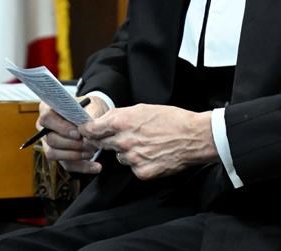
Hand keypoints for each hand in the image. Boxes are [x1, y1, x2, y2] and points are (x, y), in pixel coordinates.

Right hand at [39, 96, 108, 174]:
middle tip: (89, 144)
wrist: (92, 114)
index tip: (78, 133)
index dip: (62, 128)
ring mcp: (47, 142)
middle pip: (51, 139)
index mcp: (48, 108)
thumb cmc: (89, 107)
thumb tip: (88, 130)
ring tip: (92, 152)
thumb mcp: (90, 106)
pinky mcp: (57, 154)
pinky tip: (95, 167)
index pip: (47, 118)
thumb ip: (87, 116)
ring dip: (75, 156)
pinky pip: (65, 164)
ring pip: (54, 154)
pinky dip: (82, 166)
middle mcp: (44, 126)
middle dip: (72, 144)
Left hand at [78, 104, 216, 179]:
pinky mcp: (142, 172)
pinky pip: (133, 167)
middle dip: (108, 141)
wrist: (194, 137)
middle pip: (103, 144)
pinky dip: (140, 162)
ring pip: (119, 157)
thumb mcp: (143, 108)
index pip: (92, 130)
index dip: (88, 131)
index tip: (86, 132)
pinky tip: (153, 154)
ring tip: (147, 144)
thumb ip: (121, 115)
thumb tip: (105, 121)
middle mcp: (123, 141)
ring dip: (127, 152)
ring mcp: (132, 158)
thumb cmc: (172, 119)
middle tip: (123, 137)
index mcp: (121, 122)